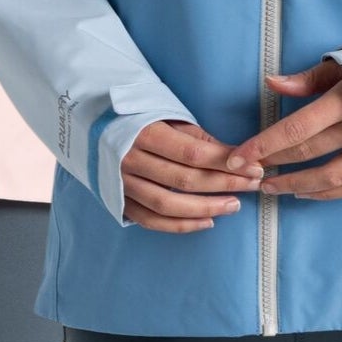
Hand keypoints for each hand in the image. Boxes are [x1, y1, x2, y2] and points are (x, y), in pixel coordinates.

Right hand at [123, 120, 263, 232]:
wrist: (89, 127)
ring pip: (169, 205)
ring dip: (206, 208)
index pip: (192, 153)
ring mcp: (122, 185)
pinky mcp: (120, 201)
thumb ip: (196, 137)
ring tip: (234, 205)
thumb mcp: (165, 116)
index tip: (252, 166)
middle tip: (252, 184)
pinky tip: (207, 222)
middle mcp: (130, 161)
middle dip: (224, 183)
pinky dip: (180, 225)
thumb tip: (232, 154)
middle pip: (184, 179)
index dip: (225, 162)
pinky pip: (152, 220)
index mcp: (143, 133)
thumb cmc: (135, 118)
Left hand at [232, 59, 341, 199]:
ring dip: (294, 184)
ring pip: (327, 177)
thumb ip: (307, 79)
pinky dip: (324, 193)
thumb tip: (272, 83)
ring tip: (269, 187)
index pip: (294, 128)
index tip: (238, 156)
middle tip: (246, 172)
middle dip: (272, 164)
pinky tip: (303, 192)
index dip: (263, 145)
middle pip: (306, 153)